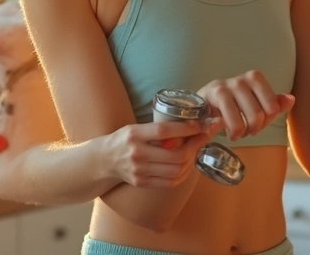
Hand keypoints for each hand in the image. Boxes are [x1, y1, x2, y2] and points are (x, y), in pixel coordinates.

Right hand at [107, 118, 221, 187]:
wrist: (104, 160)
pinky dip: (183, 174)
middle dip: (195, 146)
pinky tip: (187, 165)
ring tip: (197, 151)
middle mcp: (137, 153)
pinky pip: (170, 182)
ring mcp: (139, 171)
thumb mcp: (136, 128)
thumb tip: (189, 125)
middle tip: (204, 138)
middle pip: (175, 155)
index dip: (185, 129)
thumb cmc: (125, 140)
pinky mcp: (142, 183)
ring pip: (176, 170)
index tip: (199, 125)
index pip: (163, 131)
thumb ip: (157, 130)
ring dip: (192, 161)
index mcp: (134, 134)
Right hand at [197, 71, 295, 141]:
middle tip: (246, 131)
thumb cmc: (233, 106)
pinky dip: (232, 132)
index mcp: (255, 78)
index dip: (266, 121)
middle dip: (254, 129)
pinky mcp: (213, 94)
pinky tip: (226, 132)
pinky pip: (230, 120)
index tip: (257, 123)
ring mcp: (226, 85)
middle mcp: (242, 79)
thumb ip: (274, 104)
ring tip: (237, 133)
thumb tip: (291, 99)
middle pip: (259, 114)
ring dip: (242, 132)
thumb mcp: (256, 106)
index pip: (272, 107)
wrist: (203, 105)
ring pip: (245, 118)